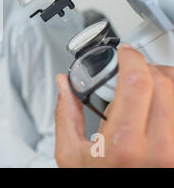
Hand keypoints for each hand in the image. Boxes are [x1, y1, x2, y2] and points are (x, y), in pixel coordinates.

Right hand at [55, 44, 173, 166]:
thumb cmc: (97, 182)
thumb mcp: (71, 155)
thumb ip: (66, 114)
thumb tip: (65, 84)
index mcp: (124, 144)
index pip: (137, 82)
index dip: (130, 58)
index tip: (124, 54)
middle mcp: (160, 149)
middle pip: (163, 83)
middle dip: (145, 68)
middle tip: (130, 71)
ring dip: (164, 81)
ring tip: (146, 86)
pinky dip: (172, 98)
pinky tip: (160, 102)